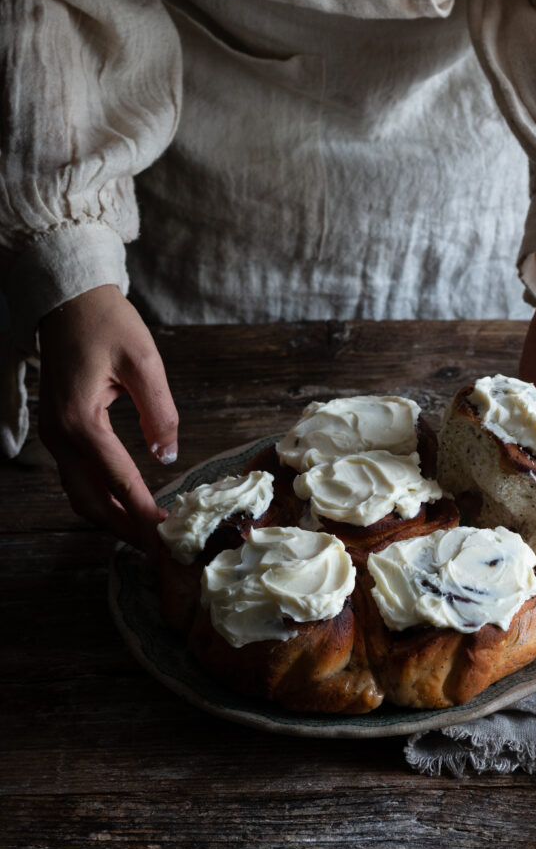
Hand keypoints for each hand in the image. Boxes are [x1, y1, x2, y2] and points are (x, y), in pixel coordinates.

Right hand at [38, 285, 178, 553]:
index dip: (144, 511)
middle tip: (157, 549)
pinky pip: (78, 476)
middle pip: (90, 500)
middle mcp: (61, 435)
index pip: (118, 479)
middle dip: (124, 529)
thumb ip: (160, 412)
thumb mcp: (143, 361)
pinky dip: (101, 497)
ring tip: (145, 535)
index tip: (167, 534)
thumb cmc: (106, 322)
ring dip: (111, 518)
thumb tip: (167, 456)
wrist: (68, 299)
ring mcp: (55, 435)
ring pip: (79, 493)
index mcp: (81, 421)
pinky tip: (126, 504)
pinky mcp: (59, 430)